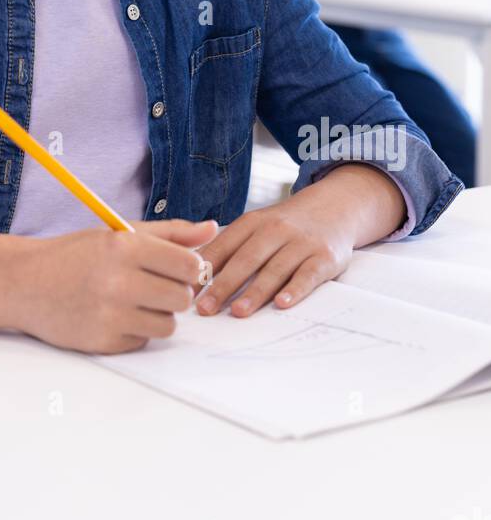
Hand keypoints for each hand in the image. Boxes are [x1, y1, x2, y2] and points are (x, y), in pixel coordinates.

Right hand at [21, 217, 218, 354]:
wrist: (25, 283)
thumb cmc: (76, 255)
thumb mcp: (119, 234)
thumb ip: (170, 233)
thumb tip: (213, 228)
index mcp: (125, 247)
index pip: (188, 264)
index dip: (189, 268)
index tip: (177, 268)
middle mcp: (119, 281)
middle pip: (182, 298)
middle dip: (174, 293)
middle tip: (154, 285)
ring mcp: (110, 315)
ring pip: (167, 325)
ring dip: (157, 315)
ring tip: (134, 301)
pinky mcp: (103, 343)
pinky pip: (143, 342)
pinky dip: (135, 332)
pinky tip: (114, 316)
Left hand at [194, 189, 356, 318]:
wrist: (335, 207)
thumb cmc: (285, 226)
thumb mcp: (256, 226)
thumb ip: (229, 246)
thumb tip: (191, 273)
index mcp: (252, 222)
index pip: (223, 246)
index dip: (203, 269)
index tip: (185, 290)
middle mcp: (275, 230)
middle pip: (245, 259)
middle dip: (223, 285)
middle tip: (205, 309)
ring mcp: (300, 243)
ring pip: (274, 269)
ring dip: (255, 292)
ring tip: (238, 312)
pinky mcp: (324, 257)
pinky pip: (308, 275)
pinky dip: (295, 289)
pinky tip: (282, 303)